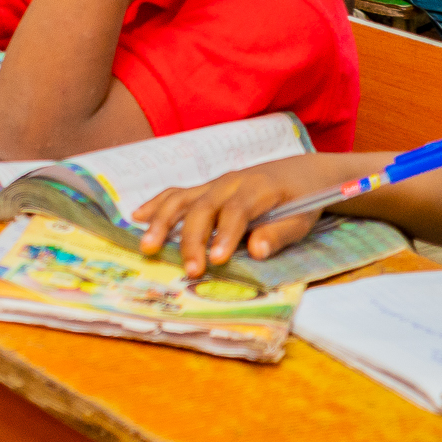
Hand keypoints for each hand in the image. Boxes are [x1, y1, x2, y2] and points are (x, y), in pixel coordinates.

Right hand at [136, 155, 338, 277]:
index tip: (217, 259)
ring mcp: (215, 184)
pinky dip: (156, 204)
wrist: (301, 171)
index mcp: (259, 189)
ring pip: (183, 199)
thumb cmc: (303, 200)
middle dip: (193, 239)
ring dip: (163, 222)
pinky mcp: (206, 188)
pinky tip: (138, 216)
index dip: (226, 234)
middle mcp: (231, 182)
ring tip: (148, 247)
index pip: (238, 211)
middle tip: (190, 270)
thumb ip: (279, 234)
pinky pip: (177, 193)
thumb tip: (256, 251)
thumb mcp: (302, 219)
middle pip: (204, 208)